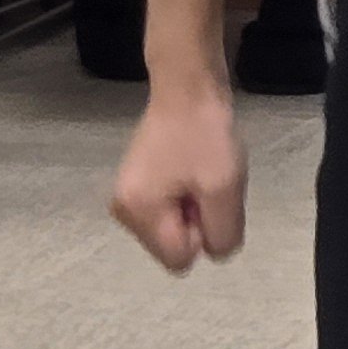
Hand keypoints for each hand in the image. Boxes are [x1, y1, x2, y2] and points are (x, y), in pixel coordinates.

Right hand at [111, 87, 246, 270]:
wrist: (188, 90)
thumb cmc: (205, 136)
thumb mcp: (224, 188)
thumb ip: (222, 233)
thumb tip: (214, 253)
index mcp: (138, 213)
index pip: (179, 258)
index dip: (204, 234)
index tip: (209, 199)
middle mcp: (123, 212)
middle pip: (173, 244)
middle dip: (198, 221)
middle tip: (208, 183)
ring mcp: (127, 199)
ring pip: (174, 228)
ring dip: (196, 208)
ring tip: (200, 173)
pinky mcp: (137, 186)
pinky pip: (170, 209)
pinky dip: (188, 196)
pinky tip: (192, 169)